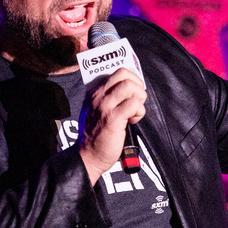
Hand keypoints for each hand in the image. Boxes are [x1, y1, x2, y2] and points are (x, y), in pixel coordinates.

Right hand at [78, 68, 146, 184]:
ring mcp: (105, 106)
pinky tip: (133, 120)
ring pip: (130, 86)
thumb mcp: (97, 110)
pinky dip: (139, 112)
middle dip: (137, 85)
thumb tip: (131, 89)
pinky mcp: (113, 118)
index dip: (131, 79)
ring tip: (135, 110)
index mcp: (95, 92)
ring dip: (139, 98)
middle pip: (124, 73)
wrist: (88, 156)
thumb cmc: (96, 135)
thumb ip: (109, 98)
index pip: (117, 71)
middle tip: (137, 99)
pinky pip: (133, 104)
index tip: (135, 91)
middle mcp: (98, 96)